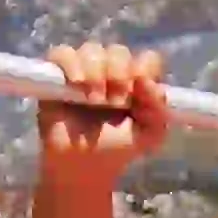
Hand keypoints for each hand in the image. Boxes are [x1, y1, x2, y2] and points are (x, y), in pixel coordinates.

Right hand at [38, 42, 168, 178]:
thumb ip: (159, 110)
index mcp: (137, 82)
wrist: (83, 167)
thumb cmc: (117, 149)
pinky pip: (62, 53)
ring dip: (96, 71)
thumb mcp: (149, 136)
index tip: (138, 91)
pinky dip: (71, 64)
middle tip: (114, 102)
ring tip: (94, 100)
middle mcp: (112, 72)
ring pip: (92, 49)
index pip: (146, 59)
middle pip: (118, 52)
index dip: (144, 68)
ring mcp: (84, 71)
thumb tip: (148, 82)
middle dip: (119, 73)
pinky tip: (77, 85)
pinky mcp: (58, 75)